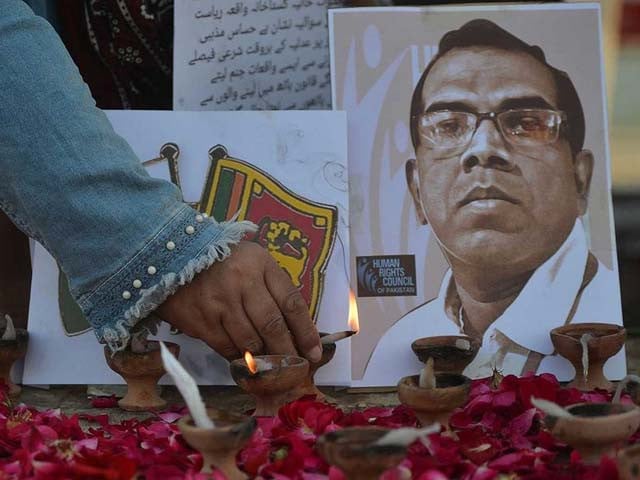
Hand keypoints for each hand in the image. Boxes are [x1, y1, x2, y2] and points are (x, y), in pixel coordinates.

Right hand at [155, 240, 321, 361]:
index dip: (306, 331)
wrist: (171, 256)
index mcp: (261, 265)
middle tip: (296, 369)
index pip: (291, 302)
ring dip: (265, 360)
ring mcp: (220, 303)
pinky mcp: (201, 321)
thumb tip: (294, 328)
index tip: (315, 352)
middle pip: (273, 326)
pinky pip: (227, 349)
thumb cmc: (222, 260)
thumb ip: (273, 288)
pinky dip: (240, 359)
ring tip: (274, 370)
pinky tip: (247, 363)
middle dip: (288, 352)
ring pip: (251, 342)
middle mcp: (242, 282)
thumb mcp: (252, 261)